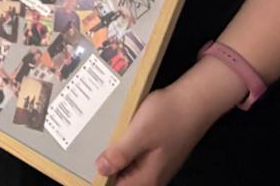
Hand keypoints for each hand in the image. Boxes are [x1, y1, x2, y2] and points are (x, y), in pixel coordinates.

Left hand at [96, 61, 239, 183]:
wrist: (195, 101)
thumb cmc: (167, 116)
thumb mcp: (139, 133)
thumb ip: (120, 154)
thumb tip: (100, 170)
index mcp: (147, 178)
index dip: (100, 180)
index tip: (85, 166)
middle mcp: (153, 177)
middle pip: (122, 181)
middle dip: (105, 169)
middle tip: (87, 151)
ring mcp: (157, 166)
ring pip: (128, 170)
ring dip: (114, 159)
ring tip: (97, 142)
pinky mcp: (158, 154)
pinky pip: (135, 159)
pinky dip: (123, 151)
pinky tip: (114, 136)